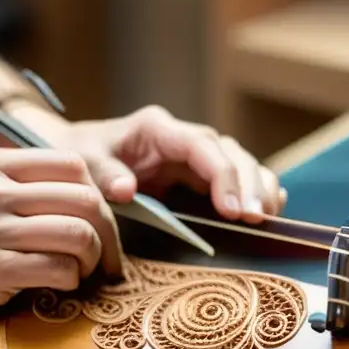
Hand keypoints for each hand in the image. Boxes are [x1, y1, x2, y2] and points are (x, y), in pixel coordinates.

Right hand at [0, 146, 122, 344]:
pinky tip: (59, 290)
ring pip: (79, 234)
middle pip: (85, 198)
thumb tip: (71, 201)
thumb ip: (5, 187)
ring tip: (83, 276)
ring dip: (93, 260)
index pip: (72, 164)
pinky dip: (70, 283)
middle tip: (105, 258)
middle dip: (108, 232)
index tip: (99, 223)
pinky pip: (57, 271)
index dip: (98, 195)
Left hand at [41, 105, 286, 222]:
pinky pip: (236, 177)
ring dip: (258, 188)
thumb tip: (125, 189)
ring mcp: (194, 156)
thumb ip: (102, 172)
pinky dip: (256, 191)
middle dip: (249, 184)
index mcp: (157, 129)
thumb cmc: (80, 156)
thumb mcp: (83, 161)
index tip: (232, 210)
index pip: (201, 146)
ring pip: (240, 162)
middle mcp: (182, 138)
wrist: (77, 155)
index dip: (222, 176)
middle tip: (257, 219)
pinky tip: (270, 210)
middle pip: (230, 153)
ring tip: (267, 218)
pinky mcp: (198, 174)